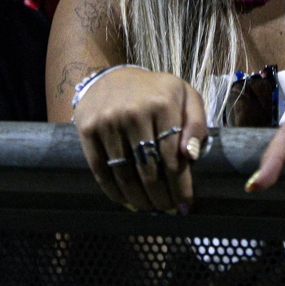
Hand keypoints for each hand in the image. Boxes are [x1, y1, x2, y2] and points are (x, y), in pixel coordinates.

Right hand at [72, 67, 208, 214]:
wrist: (110, 76)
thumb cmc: (155, 91)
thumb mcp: (185, 95)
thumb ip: (196, 123)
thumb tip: (191, 156)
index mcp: (163, 103)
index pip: (173, 157)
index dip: (180, 186)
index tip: (186, 204)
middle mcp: (134, 112)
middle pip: (149, 170)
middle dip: (161, 197)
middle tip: (167, 209)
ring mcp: (108, 122)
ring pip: (125, 175)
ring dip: (139, 199)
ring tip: (149, 208)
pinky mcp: (87, 131)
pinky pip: (101, 171)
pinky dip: (114, 192)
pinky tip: (126, 200)